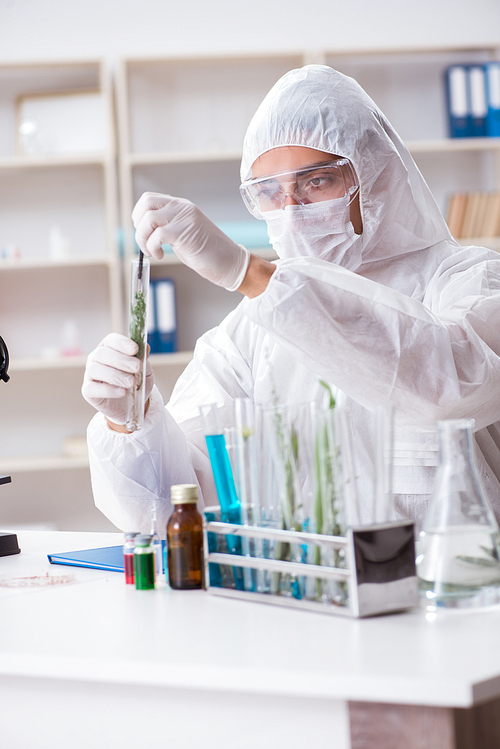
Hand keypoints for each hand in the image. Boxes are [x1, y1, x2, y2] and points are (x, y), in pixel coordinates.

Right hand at [82, 333, 153, 425]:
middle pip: (102, 353)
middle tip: (137, 367)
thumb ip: (144, 361)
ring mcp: (90, 374)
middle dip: (121, 360)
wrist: (130, 405)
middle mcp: (96, 358)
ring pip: (96, 369)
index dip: (122, 343)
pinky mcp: (88, 391)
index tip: (135, 349)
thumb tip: (145, 348)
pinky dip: (109, 390)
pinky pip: (93, 388)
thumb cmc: (135, 383)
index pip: (111, 340)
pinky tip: (122, 392)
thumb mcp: (145, 372)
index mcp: (109, 348)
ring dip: (116, 375)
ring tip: (131, 382)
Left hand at [132, 192, 250, 291]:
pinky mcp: (185, 232)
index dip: (139, 216)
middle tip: (147, 242)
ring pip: (149, 219)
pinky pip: (158, 235)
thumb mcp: (183, 234)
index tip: (145, 234)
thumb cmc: (208, 253)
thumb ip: (168, 227)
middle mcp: (182, 208)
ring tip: (153, 252)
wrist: (230, 263)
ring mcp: (184, 218)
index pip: (149, 199)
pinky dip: (153, 247)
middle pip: (146, 204)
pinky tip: (161, 255)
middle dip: (139, 225)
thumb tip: (145, 231)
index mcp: (181, 206)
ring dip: (144, 239)